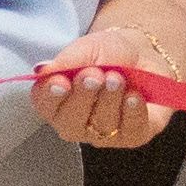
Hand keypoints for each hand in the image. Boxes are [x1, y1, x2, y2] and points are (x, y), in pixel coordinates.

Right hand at [29, 0, 185, 149]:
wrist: (143, 53)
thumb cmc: (108, 54)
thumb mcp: (87, 49)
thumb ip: (65, 61)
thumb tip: (42, 71)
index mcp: (58, 101)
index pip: (45, 105)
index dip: (51, 95)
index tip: (62, 81)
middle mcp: (77, 123)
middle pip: (70, 122)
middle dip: (84, 96)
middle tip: (96, 74)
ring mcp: (105, 134)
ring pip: (101, 125)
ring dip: (110, 99)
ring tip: (118, 77)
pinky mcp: (133, 136)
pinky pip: (130, 131)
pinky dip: (132, 110)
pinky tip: (134, 95)